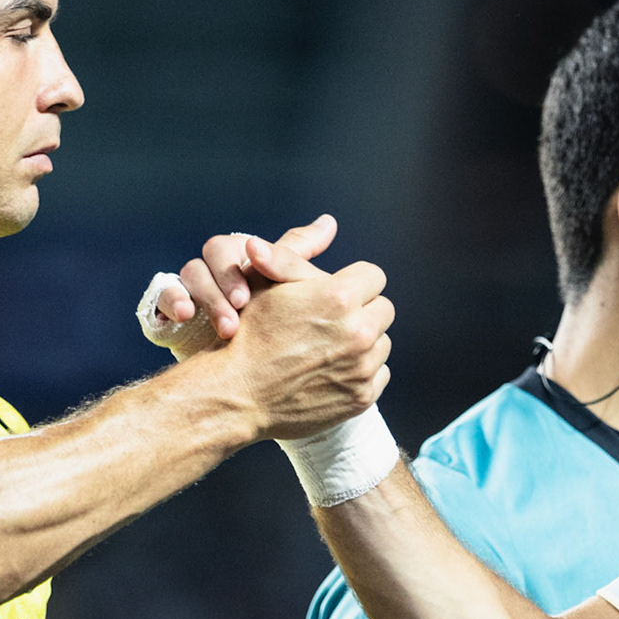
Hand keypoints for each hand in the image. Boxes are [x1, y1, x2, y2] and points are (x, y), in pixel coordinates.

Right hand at [154, 215, 338, 338]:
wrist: (238, 368)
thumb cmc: (266, 319)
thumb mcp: (285, 289)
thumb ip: (299, 258)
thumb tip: (329, 222)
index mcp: (242, 256)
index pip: (240, 242)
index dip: (249, 258)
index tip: (260, 284)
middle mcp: (216, 266)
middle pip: (214, 250)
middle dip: (229, 278)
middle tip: (244, 304)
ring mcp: (193, 286)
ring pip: (191, 271)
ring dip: (208, 296)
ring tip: (227, 326)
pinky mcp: (173, 309)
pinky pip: (163, 294)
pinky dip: (173, 301)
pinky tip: (185, 316)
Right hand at [215, 235, 393, 440]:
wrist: (235, 394)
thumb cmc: (247, 335)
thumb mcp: (266, 286)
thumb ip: (298, 255)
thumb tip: (326, 222)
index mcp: (340, 297)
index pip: (374, 276)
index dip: (353, 282)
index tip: (335, 293)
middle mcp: (358, 332)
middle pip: (383, 309)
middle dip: (361, 312)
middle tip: (331, 321)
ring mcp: (362, 368)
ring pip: (381, 343)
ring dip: (362, 342)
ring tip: (327, 346)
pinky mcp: (362, 396)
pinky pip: (379, 375)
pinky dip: (360, 373)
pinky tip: (330, 371)